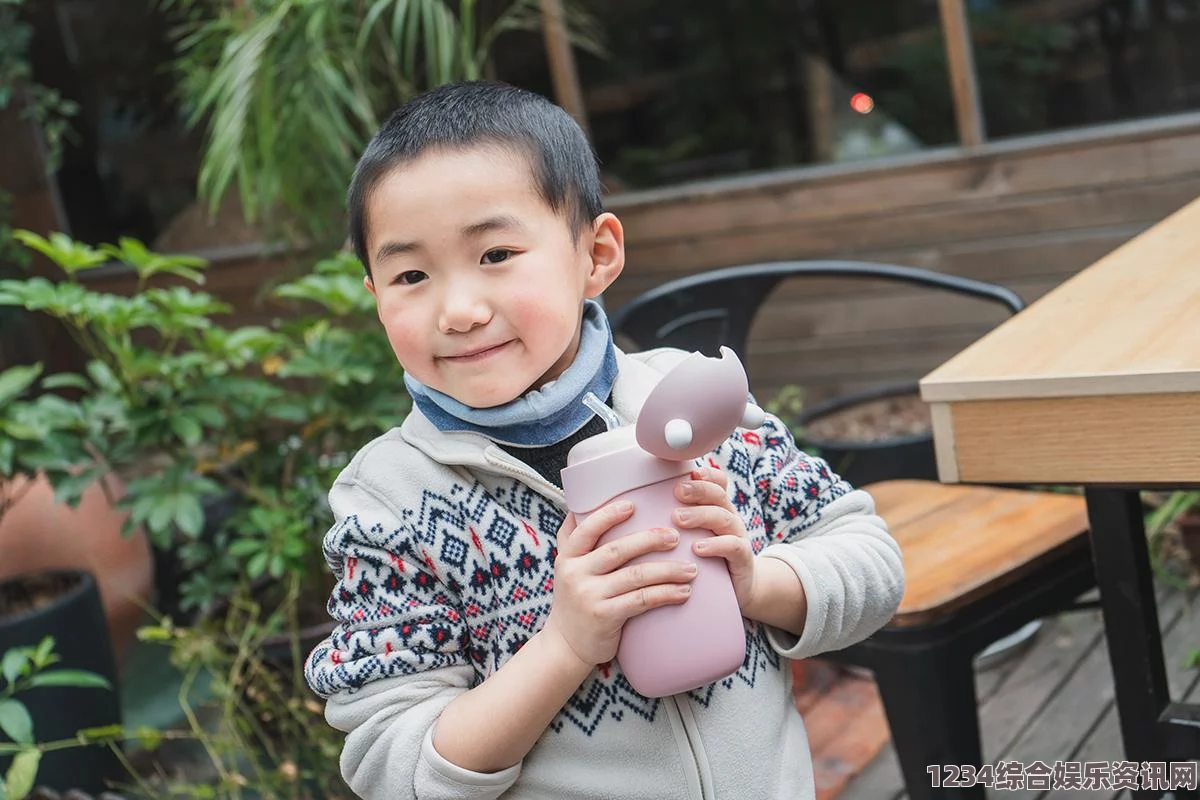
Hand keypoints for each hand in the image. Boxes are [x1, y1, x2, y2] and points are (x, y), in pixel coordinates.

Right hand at [543, 501, 697, 667]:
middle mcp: (575, 573)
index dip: (609, 515)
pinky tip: (684, 592)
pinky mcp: (605, 616)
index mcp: (567, 556)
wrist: (565, 646)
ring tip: (691, 569)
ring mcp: (590, 596)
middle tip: (676, 536)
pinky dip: (666, 594)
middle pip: (618, 550)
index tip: (634, 505)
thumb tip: (581, 501)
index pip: (587, 529)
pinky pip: (641, 601)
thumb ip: (573, 537)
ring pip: (635, 576)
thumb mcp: (565, 567)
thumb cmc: (573, 599)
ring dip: (668, 570)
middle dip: (650, 540)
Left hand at [673, 466, 758, 611]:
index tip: (690, 472)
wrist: (739, 587)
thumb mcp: (694, 535)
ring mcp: (737, 536)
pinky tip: (697, 547)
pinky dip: (716, 545)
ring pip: (724, 518)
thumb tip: (637, 505)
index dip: (707, 475)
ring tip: (678, 518)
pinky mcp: (743, 558)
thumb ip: (676, 519)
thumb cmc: (707, 558)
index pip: (718, 484)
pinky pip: (733, 546)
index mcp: (718, 508)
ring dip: (700, 515)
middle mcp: (729, 518)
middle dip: (698, 490)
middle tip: (677, 491)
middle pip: (718, 495)